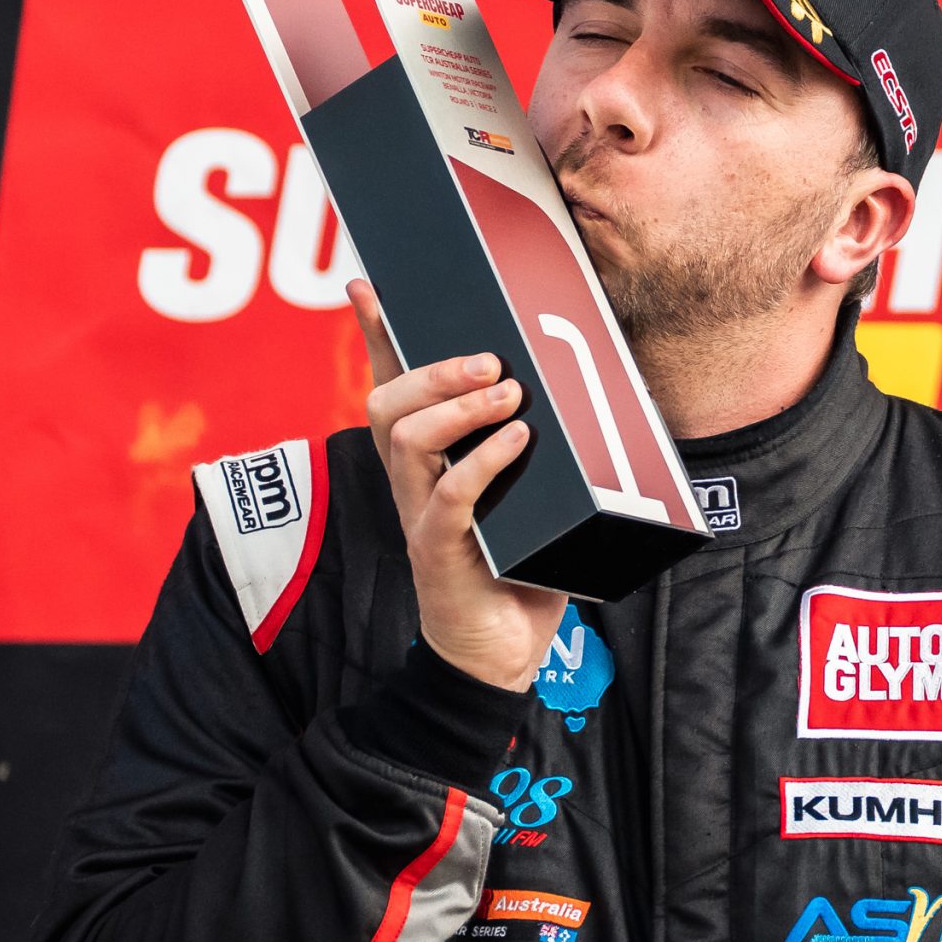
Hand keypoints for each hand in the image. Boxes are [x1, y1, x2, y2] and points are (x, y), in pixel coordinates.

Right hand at [349, 279, 566, 692]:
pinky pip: (450, 496)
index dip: (377, 335)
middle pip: (387, 401)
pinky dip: (483, 462)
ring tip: (507, 393)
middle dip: (432, 368)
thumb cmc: (519, 569)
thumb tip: (574, 387)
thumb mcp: (528, 495)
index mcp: (425, 462)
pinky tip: (517, 441)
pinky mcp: (440, 552)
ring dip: (455, 407)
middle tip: (489, 359)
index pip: (391, 385)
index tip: (367, 284)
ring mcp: (420, 515)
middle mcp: (411, 482)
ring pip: (406, 438)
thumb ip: (533, 447)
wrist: (502, 657)